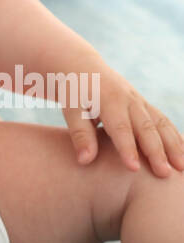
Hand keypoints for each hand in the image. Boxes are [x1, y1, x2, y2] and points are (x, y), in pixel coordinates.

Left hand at [64, 65, 183, 177]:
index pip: (120, 128)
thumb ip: (79, 134)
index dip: (127, 149)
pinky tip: (182, 154)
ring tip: (181, 168)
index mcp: (108, 100)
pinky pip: (164, 121)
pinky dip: (175, 137)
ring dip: (173, 145)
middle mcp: (129, 100)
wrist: (84, 68)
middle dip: (156, 152)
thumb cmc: (74, 92)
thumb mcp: (70, 109)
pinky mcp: (145, 105)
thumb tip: (85, 161)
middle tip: (164, 174)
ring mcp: (140, 101)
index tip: (133, 169)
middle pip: (146, 128)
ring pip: (161, 124)